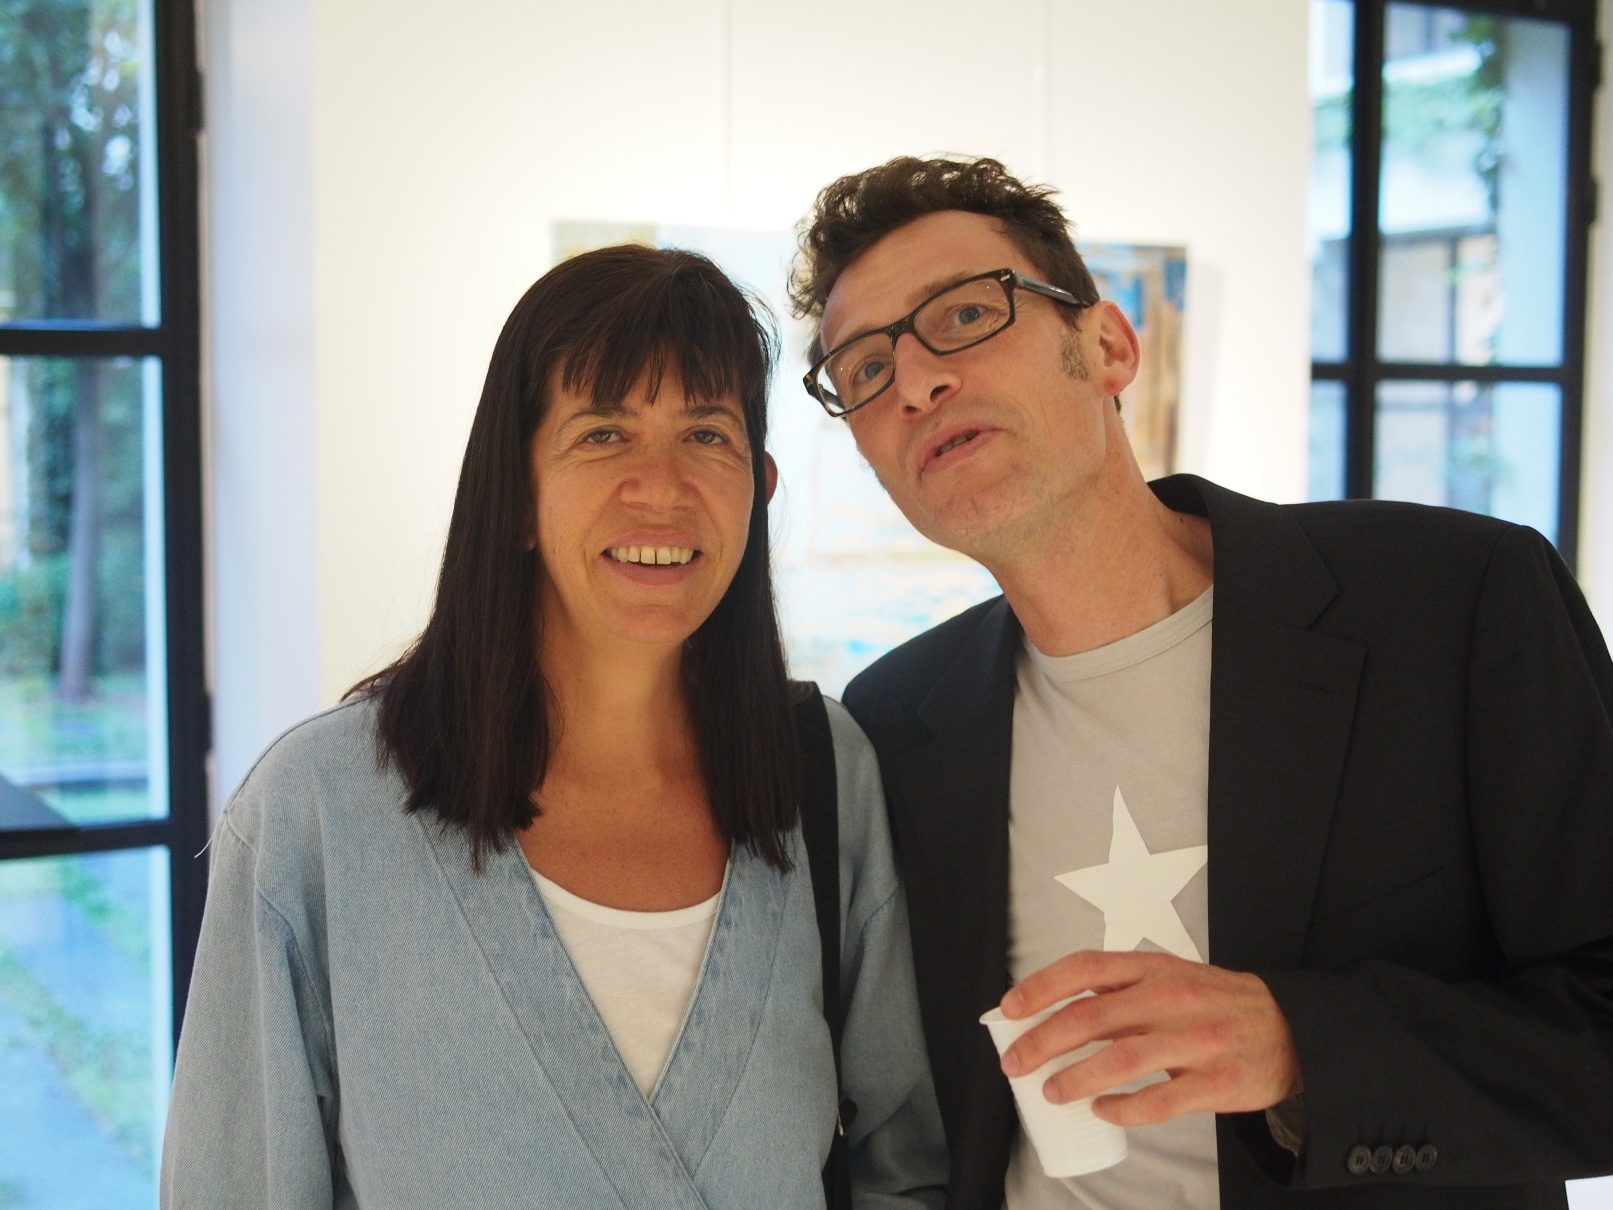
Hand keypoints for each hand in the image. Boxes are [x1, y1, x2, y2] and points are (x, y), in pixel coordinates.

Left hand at [998, 950, 1301, 1127]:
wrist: (1288, 1029)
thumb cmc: (1215, 1004)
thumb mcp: (1168, 979)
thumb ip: (1119, 992)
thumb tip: (1054, 1014)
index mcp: (1153, 968)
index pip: (1085, 969)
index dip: (1041, 987)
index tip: (1009, 1009)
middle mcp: (1170, 999)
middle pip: (1091, 1018)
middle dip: (1043, 1042)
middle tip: (1016, 1063)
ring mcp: (1195, 1040)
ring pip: (1119, 1060)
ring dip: (1076, 1078)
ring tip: (1052, 1091)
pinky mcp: (1216, 1081)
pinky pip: (1158, 1101)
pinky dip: (1122, 1109)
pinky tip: (1103, 1110)